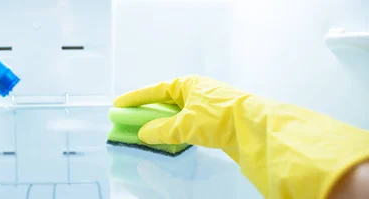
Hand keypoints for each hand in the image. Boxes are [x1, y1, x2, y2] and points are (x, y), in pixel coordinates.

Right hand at [113, 75, 368, 198]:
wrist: (254, 127)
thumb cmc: (219, 117)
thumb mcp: (184, 124)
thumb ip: (161, 129)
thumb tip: (144, 133)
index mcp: (188, 84)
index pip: (156, 90)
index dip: (136, 98)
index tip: (119, 103)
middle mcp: (197, 91)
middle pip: (166, 102)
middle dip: (148, 112)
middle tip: (130, 120)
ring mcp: (207, 106)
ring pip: (177, 115)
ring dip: (162, 124)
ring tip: (147, 132)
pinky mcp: (215, 121)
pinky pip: (188, 125)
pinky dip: (176, 131)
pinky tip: (170, 139)